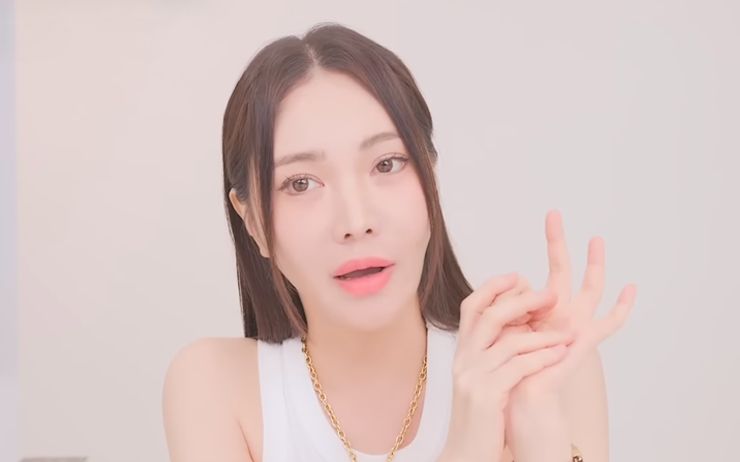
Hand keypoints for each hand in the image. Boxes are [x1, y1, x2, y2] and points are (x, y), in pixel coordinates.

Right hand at [440, 273, 574, 461]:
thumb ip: (493, 353)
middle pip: (487, 315)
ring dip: (542, 333)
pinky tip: (561, 355)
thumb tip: (515, 327)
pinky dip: (542, 358)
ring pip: (507, 341)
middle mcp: (463, 360)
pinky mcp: (487, 396)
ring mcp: (472, 377)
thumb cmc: (482, 419)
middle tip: (551, 294)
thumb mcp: (482, 379)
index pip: (471, 307)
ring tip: (568, 330)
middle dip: (521, 301)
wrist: (467, 454)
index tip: (520, 277)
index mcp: (463, 353)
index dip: (494, 288)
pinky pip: (517, 367)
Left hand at [513, 210, 636, 399]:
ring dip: (594, 263)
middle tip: (552, 215)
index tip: (502, 274)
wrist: (519, 401)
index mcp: (534, 314)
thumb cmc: (509, 371)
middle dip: (557, 244)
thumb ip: (508, 306)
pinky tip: (631, 290)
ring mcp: (572, 325)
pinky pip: (609, 323)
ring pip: (589, 289)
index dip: (516, 277)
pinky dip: (622, 307)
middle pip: (562, 272)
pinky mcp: (583, 340)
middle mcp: (555, 315)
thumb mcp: (501, 330)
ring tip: (597, 238)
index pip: (530, 282)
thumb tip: (515, 282)